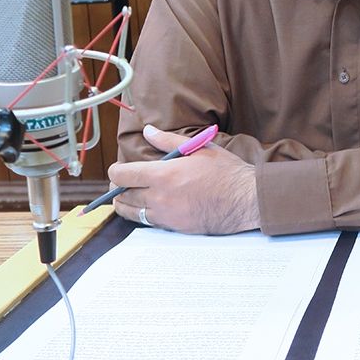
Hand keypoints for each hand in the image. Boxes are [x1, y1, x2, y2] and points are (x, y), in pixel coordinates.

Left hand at [108, 124, 259, 234]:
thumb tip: (149, 131)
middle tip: (122, 181)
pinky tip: (150, 206)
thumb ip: (168, 141)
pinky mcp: (174, 227)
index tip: (118, 168)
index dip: (115, 171)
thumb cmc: (226, 172)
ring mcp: (166, 215)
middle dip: (118, 187)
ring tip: (130, 195)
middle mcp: (159, 197)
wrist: (245, 200)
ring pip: (131, 212)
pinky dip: (143, 214)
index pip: (123, 175)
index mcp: (164, 174)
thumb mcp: (199, 149)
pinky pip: (147, 222)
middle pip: (122, 195)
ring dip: (126, 203)